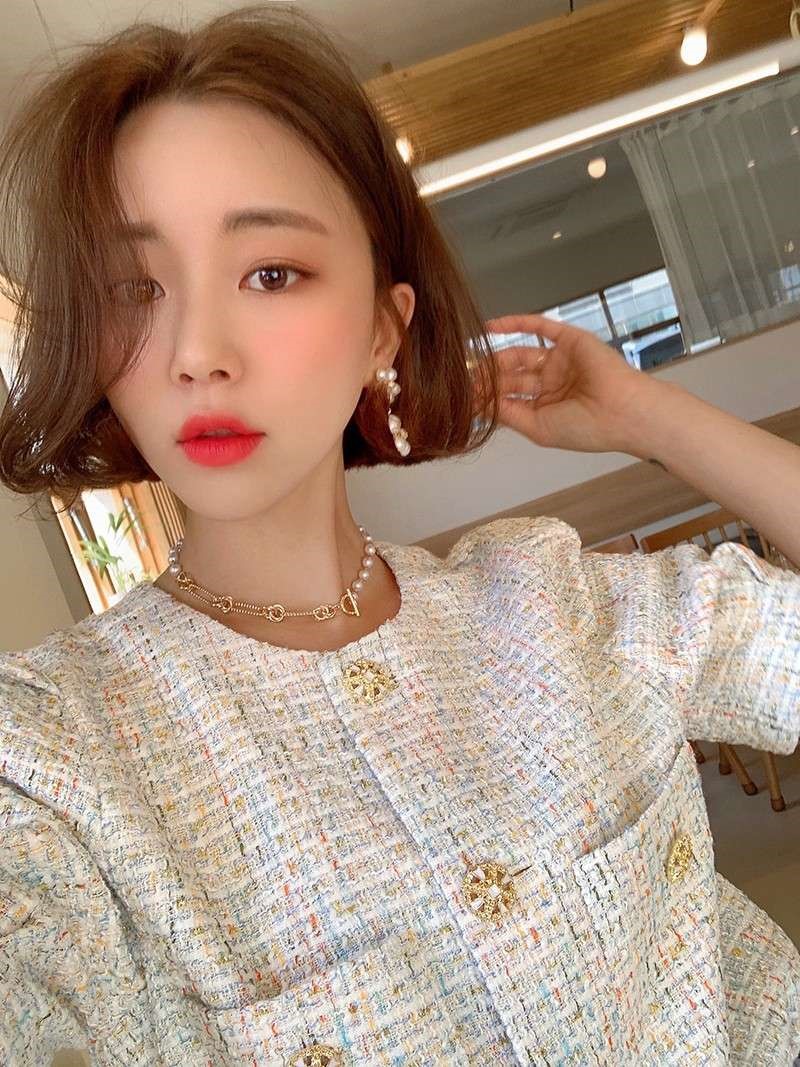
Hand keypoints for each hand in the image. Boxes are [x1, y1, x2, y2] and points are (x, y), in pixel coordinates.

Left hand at [477, 312, 667, 453]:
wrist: (622, 412)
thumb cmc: (586, 427)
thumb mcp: (538, 427)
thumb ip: (508, 414)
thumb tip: (479, 406)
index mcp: (547, 406)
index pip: (510, 398)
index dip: (487, 398)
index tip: (463, 400)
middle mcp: (552, 382)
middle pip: (511, 376)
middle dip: (487, 379)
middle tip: (464, 381)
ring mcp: (560, 360)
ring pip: (519, 354)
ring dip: (495, 358)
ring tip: (473, 363)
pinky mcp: (568, 340)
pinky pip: (538, 326)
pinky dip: (514, 324)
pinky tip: (489, 327)